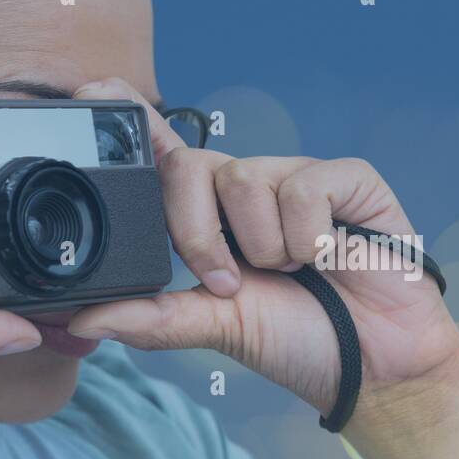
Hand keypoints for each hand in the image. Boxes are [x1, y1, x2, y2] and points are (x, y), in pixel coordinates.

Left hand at [66, 79, 458, 438]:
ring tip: (295, 272)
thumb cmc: (302, 341)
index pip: (163, 152)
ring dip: (264, 246)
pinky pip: (305, 184)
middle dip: (197, 234)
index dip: (131, 118)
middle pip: (189, 165)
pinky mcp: (349, 179)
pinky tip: (330, 257)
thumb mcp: (218, 329)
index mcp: (210, 217)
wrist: (375, 366)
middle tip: (231, 283)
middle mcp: (249, 190)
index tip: (92, 93)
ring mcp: (299, 179)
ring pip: (244, 178)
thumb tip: (83, 318)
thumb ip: (154, 318)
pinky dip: (310, 234)